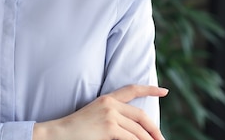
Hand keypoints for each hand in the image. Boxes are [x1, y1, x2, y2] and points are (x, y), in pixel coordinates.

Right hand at [33, 85, 167, 139]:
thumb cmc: (76, 130)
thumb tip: (133, 129)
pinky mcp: (109, 127)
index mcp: (107, 98)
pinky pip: (131, 138)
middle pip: (141, 115)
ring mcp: (110, 115)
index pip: (132, 89)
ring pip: (138, 131)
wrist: (59, 133)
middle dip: (154, 130)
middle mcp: (110, 103)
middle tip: (162, 139)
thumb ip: (114, 118)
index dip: (150, 89)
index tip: (164, 91)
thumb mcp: (96, 116)